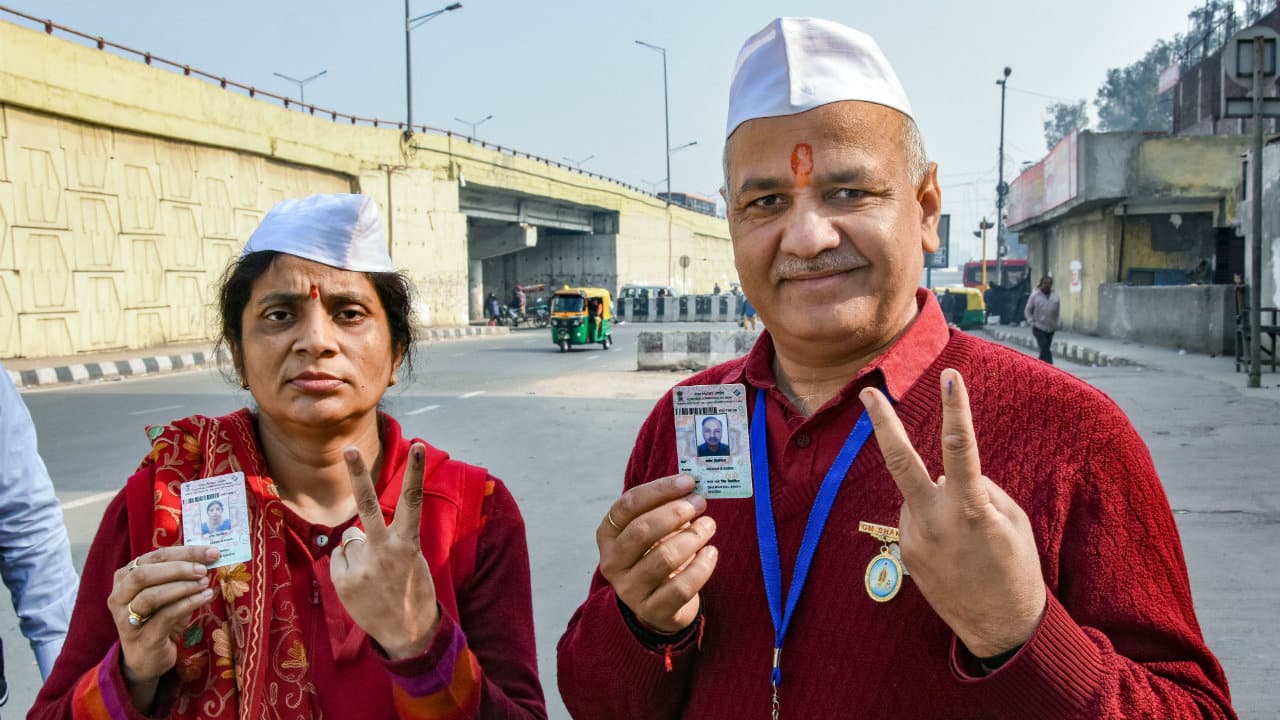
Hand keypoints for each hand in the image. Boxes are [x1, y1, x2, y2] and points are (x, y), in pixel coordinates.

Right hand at [109, 546, 219, 705]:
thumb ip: (183, 575)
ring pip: (151, 595)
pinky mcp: (140, 637)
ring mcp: (126, 618)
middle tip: (204, 569)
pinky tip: (205, 597)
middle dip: (179, 567)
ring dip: (182, 586)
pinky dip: (187, 604)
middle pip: (145, 573)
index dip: (185, 552)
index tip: (212, 551)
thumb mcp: (170, 593)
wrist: (149, 658)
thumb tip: (210, 558)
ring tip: (205, 583)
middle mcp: (119, 595)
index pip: (155, 556)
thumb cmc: (160, 619)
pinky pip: (164, 616)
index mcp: (126, 576)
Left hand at [331, 443, 439, 659]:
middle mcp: (384, 552)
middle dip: (359, 475)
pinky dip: (346, 567)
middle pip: (368, 506)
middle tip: (349, 449)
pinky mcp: (344, 583)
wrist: (408, 633)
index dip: (416, 472)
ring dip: (357, 552)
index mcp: (408, 543)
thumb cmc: (411, 589)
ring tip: (374, 575)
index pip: (412, 501)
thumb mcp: (410, 560)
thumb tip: (352, 531)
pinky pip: (338, 559)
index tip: (419, 446)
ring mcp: (362, 567)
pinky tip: (361, 583)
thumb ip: (385, 540)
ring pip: (349, 539)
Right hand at [598, 473, 717, 634]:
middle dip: (676, 513)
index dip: (659, 490)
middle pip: (642, 531)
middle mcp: (612, 562)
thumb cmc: (657, 554)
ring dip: (692, 537)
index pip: (628, 505)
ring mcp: (629, 589)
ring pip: (664, 558)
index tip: (688, 482)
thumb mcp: (653, 530)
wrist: (658, 605)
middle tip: (700, 503)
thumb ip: (665, 508)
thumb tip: (691, 487)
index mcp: (607, 534)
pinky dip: (701, 567)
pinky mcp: (651, 610)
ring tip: (709, 526)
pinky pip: (681, 587)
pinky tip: (711, 553)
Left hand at [859, 369, 1045, 657]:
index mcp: (970, 509)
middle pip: (901, 462)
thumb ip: (979, 490)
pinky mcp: (905, 555)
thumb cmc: (1015, 568)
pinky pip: (917, 520)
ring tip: (964, 538)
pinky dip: (933, 522)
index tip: (950, 376)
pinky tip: (952, 550)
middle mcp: (935, 521)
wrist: (1001, 629)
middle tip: (867, 392)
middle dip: (883, 423)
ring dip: (936, 500)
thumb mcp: (1011, 520)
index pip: (960, 448)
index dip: (956, 409)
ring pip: (919, 496)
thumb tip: (948, 476)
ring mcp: (914, 539)